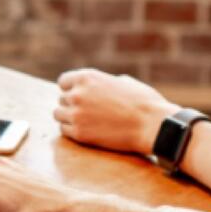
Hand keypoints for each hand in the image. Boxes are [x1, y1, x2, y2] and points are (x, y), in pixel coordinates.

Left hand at [54, 68, 179, 154]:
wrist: (152, 126)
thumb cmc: (143, 102)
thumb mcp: (123, 81)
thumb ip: (103, 83)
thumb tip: (96, 87)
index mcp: (87, 77)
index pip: (64, 82)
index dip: (72, 89)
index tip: (80, 96)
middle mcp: (77, 94)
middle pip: (62, 99)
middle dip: (72, 104)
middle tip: (88, 112)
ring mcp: (76, 114)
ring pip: (58, 114)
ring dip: (69, 117)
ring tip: (85, 121)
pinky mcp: (80, 133)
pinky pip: (64, 130)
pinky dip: (72, 131)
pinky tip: (87, 130)